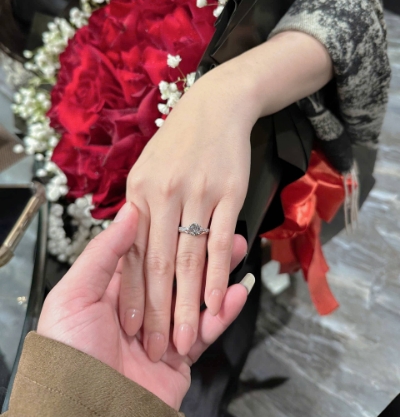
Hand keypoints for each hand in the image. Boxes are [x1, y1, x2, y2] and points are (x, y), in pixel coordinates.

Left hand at [37, 202, 252, 409]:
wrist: (84, 414)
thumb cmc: (69, 354)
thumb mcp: (75, 297)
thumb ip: (103, 254)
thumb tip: (127, 213)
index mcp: (113, 291)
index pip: (149, 255)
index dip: (172, 234)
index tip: (191, 215)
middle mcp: (140, 308)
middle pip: (178, 273)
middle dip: (202, 252)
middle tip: (225, 232)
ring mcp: (161, 332)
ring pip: (196, 298)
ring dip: (219, 277)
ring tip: (240, 253)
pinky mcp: (178, 357)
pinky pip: (205, 331)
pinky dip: (223, 313)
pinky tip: (236, 294)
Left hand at [121, 63, 257, 362]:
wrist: (214, 107)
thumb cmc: (178, 144)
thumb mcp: (145, 170)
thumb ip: (135, 210)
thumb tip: (130, 251)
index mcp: (137, 193)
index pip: (133, 252)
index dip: (132, 292)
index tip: (131, 327)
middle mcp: (162, 194)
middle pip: (159, 262)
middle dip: (159, 309)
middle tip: (157, 348)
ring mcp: (196, 194)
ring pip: (190, 259)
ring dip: (188, 303)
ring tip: (187, 338)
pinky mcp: (227, 194)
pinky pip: (219, 242)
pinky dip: (218, 276)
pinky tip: (218, 302)